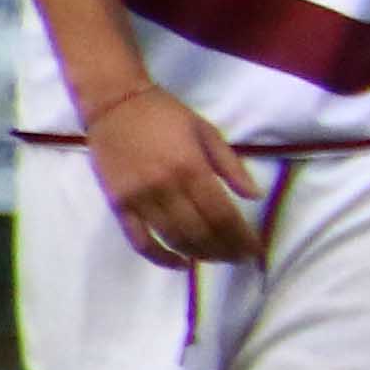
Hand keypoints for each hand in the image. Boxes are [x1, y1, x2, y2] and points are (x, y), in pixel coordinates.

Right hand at [86, 85, 262, 266]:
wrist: (115, 105)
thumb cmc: (166, 115)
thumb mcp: (207, 132)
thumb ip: (231, 166)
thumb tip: (255, 197)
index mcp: (192, 168)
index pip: (223, 215)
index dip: (241, 238)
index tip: (255, 250)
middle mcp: (166, 188)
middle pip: (202, 232)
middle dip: (226, 250)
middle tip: (240, 258)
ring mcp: (140, 199)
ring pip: (175, 240)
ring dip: (200, 255)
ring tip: (218, 259)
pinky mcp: (119, 206)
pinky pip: (140, 241)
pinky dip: (161, 258)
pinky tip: (181, 264)